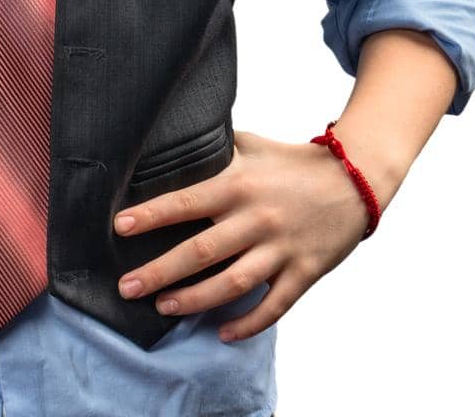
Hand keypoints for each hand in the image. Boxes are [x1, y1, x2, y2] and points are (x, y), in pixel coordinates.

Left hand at [113, 128, 372, 341]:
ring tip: (164, 307)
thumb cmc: (294, 161)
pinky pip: (273, 306)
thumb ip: (216, 149)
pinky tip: (222, 333)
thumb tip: (176, 141)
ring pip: (232, 284)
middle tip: (127, 286)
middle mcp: (256, 218)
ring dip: (195, 300)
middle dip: (160, 271)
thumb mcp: (251, 145)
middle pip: (201, 251)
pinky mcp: (304, 271)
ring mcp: (281, 248)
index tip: (120, 227)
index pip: (187, 202)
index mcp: (239, 184)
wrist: (354, 178)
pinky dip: (247, 323)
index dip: (152, 216)